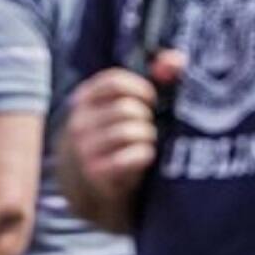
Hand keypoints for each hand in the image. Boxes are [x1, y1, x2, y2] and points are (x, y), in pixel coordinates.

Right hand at [66, 56, 176, 205]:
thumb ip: (151, 81)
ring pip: (133, 131)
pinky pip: (134, 156)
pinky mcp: (97, 174)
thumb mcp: (120, 112)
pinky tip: (143, 162)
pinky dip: (145, 158)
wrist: (88, 194)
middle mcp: (79, 122)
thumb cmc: (111, 145)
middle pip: (128, 108)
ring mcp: (85, 149)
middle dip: (147, 120)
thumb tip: (175, 60)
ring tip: (146, 147)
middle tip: (147, 131)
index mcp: (83, 101)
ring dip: (148, 140)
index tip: (151, 101)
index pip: (113, 81)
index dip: (141, 89)